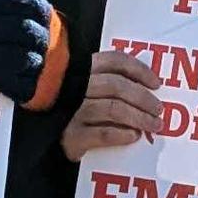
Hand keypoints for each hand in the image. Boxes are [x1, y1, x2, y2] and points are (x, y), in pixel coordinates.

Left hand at [0, 0, 58, 106]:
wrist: (53, 69)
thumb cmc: (26, 35)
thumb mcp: (24, 14)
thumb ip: (3, 8)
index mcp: (43, 15)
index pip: (27, 4)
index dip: (2, 1)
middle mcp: (44, 39)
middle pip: (20, 29)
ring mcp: (40, 65)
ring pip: (16, 58)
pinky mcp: (31, 89)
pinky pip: (9, 84)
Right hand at [63, 46, 163, 162]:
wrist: (38, 136)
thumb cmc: (69, 108)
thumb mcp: (82, 86)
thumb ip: (107, 79)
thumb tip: (149, 84)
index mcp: (81, 69)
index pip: (114, 61)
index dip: (139, 70)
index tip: (157, 83)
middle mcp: (76, 87)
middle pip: (117, 86)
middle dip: (143, 97)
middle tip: (158, 109)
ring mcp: (72, 111)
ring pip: (113, 109)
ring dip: (139, 117)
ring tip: (153, 126)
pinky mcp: (70, 136)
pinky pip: (103, 134)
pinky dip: (122, 134)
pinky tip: (134, 136)